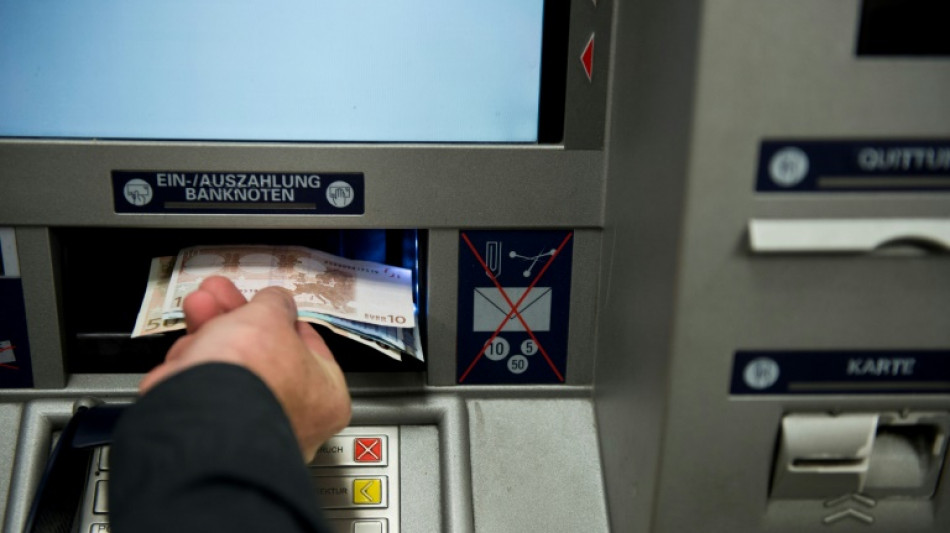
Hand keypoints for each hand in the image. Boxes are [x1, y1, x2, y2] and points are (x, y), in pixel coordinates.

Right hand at [139, 276, 351, 460]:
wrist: (201, 419)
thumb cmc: (254, 376)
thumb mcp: (270, 316)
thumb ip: (275, 304)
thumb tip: (276, 301)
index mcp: (326, 398)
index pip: (310, 348)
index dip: (283, 318)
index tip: (268, 302)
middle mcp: (294, 421)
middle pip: (264, 356)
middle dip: (237, 319)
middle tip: (222, 296)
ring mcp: (251, 431)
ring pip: (231, 371)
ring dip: (211, 334)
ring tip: (200, 305)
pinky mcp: (210, 435)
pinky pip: (205, 392)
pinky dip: (194, 366)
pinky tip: (186, 347)